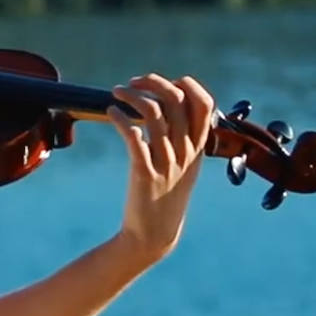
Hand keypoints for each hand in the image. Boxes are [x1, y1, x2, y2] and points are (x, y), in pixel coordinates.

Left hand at [107, 73, 215, 265]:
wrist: (154, 234)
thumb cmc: (165, 197)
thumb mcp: (183, 167)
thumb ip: (181, 140)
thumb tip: (164, 107)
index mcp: (198, 149)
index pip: (205, 105)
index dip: (188, 86)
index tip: (167, 82)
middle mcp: (185, 153)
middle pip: (177, 102)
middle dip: (153, 83)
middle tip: (133, 82)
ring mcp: (166, 163)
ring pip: (154, 114)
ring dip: (132, 96)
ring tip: (116, 92)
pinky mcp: (144, 173)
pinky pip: (133, 137)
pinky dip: (120, 119)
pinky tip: (111, 113)